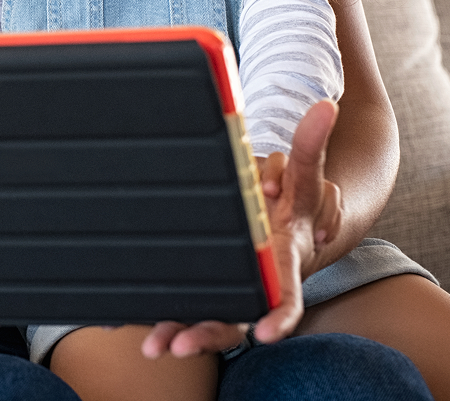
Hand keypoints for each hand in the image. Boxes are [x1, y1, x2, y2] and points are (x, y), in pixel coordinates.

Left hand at [141, 100, 339, 356]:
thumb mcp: (302, 177)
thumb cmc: (293, 203)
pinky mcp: (205, 287)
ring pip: (205, 320)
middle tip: (180, 343)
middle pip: (235, 319)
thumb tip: (325, 104)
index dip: (279, 317)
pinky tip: (124, 319)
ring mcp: (230, 291)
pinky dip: (159, 313)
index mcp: (284, 264)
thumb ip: (309, 147)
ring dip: (179, 331)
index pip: (286, 298)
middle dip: (209, 333)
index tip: (266, 333)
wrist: (282, 222)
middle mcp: (256, 286)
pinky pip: (183, 305)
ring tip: (153, 344)